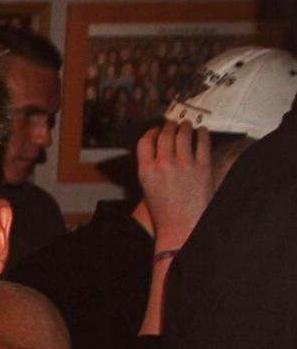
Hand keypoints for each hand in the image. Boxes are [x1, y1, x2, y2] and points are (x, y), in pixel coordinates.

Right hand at [136, 121, 217, 247]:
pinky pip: (202, 144)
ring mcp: (184, 164)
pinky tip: (202, 131)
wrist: (180, 225)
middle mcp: (163, 164)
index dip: (151, 132)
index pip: (145, 141)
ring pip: (183, 135)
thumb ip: (151, 168)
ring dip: (185, 127)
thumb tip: (160, 150)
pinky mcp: (202, 167)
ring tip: (187, 124)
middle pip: (164, 135)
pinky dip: (202, 134)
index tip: (156, 130)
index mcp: (146, 169)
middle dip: (169, 126)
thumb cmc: (164, 210)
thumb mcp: (148, 188)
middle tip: (173, 123)